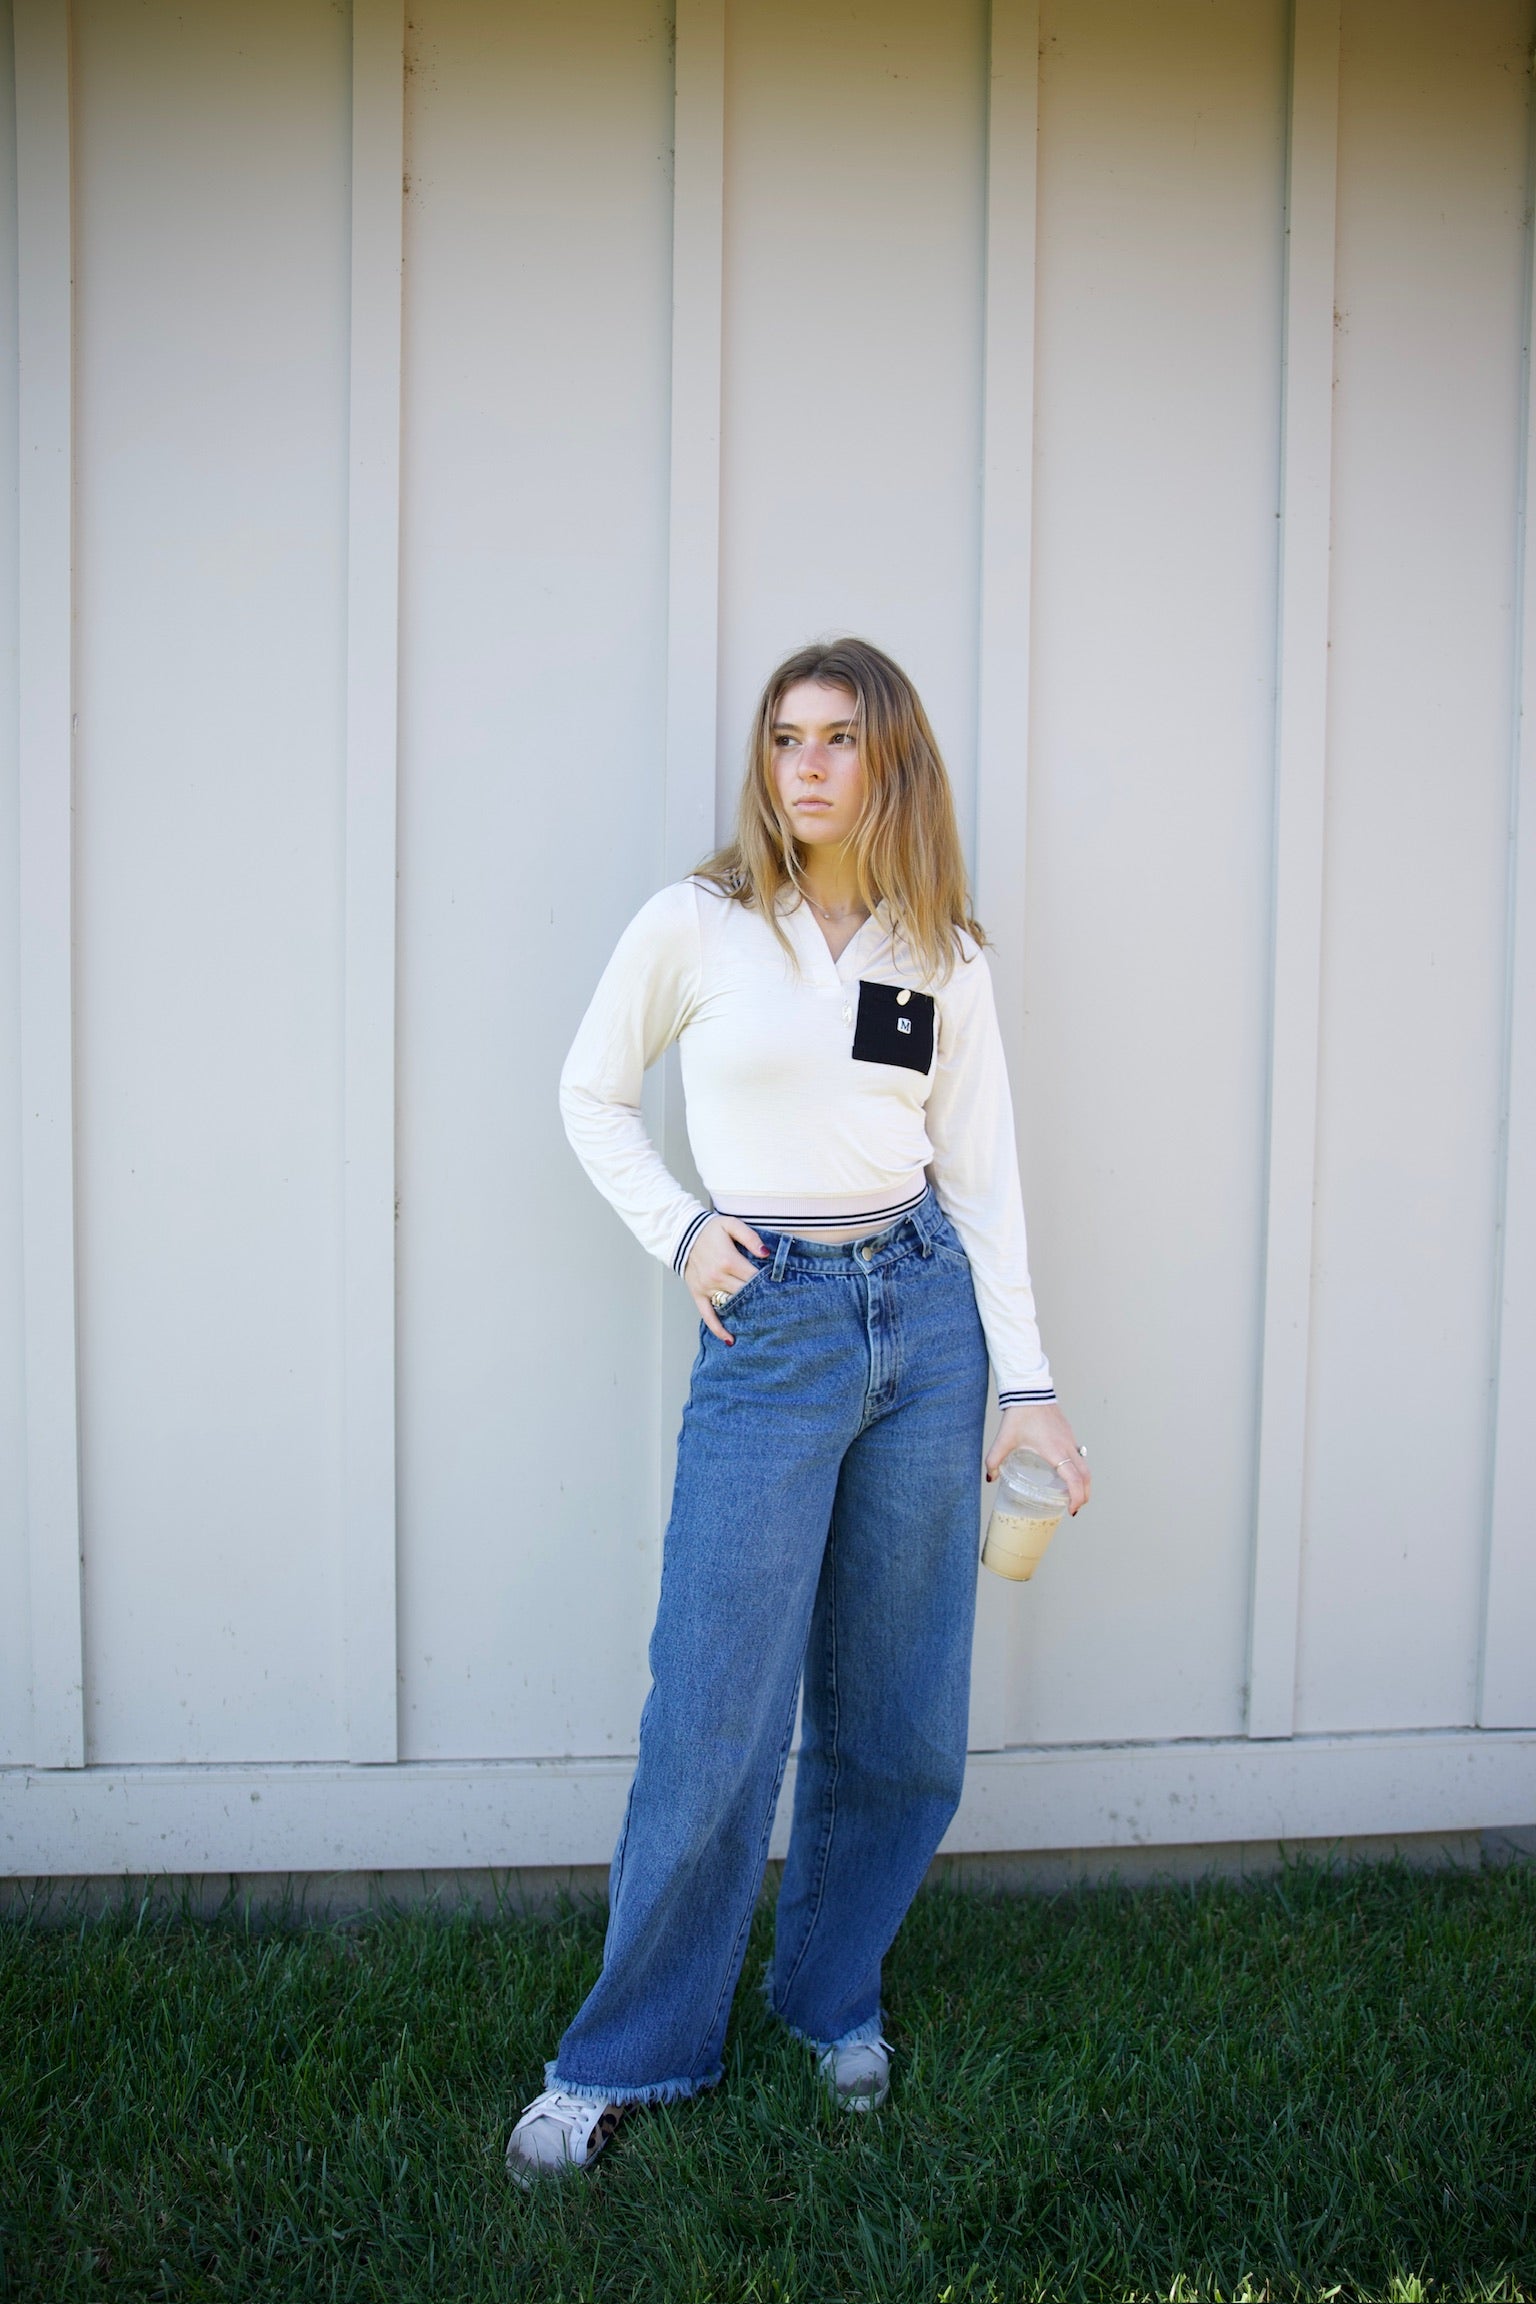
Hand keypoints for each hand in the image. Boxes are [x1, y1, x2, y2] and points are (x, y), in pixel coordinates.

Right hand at [684, 1215, 767, 1343]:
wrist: (681, 1234)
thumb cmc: (709, 1229)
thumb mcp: (731, 1224)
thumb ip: (750, 1237)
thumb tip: (766, 1254)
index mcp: (729, 1261)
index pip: (755, 1277)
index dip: (768, 1281)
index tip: (779, 1285)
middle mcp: (718, 1277)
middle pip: (746, 1293)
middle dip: (760, 1297)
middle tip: (774, 1303)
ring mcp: (707, 1288)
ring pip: (731, 1305)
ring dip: (745, 1312)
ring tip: (761, 1320)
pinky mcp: (698, 1294)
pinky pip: (708, 1316)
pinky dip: (718, 1329)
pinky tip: (730, 1339)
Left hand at [985, 1401, 1090, 1513]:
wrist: (1030, 1390)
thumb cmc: (1019, 1414)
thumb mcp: (1004, 1440)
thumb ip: (994, 1460)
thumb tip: (991, 1478)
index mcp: (1055, 1451)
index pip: (1074, 1480)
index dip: (1077, 1497)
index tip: (1072, 1510)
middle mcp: (1067, 1447)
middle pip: (1086, 1475)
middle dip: (1084, 1494)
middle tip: (1075, 1507)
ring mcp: (1070, 1439)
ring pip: (1085, 1465)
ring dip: (1083, 1482)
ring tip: (1072, 1494)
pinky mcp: (1069, 1433)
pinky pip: (1079, 1455)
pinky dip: (1078, 1468)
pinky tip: (1065, 1473)